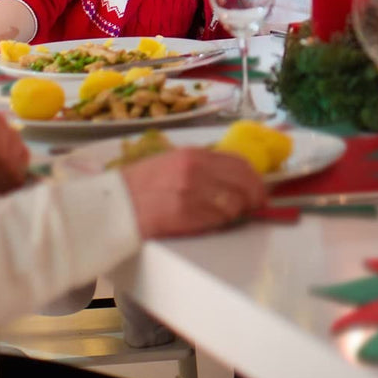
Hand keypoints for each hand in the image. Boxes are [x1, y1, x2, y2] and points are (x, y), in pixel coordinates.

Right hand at [122, 148, 267, 238]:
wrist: (116, 204)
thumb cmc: (144, 184)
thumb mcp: (175, 161)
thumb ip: (205, 165)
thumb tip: (236, 177)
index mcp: (195, 154)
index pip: (239, 163)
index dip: (255, 178)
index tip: (261, 189)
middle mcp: (197, 171)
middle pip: (242, 183)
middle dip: (254, 196)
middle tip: (256, 205)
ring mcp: (192, 193)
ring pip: (233, 204)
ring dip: (236, 212)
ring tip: (228, 215)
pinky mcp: (185, 215)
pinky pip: (215, 221)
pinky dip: (219, 223)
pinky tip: (212, 222)